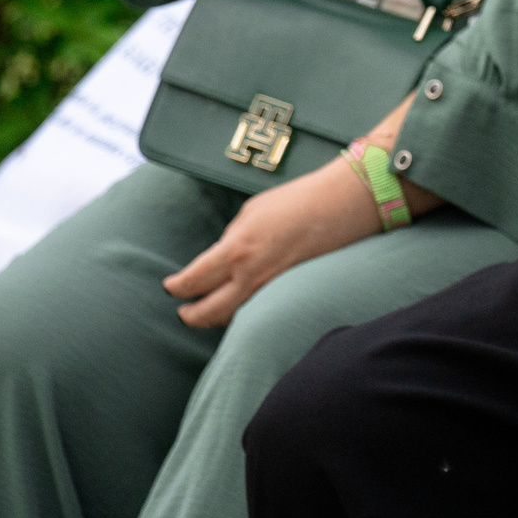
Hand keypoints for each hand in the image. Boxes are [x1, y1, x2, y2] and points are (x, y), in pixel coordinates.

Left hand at [164, 160, 378, 327]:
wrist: (346, 204)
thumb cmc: (299, 199)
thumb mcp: (252, 212)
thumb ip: (232, 238)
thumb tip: (223, 255)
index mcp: (236, 250)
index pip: (192, 281)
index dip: (176, 288)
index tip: (171, 287)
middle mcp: (252, 276)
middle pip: (208, 313)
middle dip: (191, 316)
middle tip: (184, 313)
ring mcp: (275, 289)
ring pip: (236, 317)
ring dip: (218, 316)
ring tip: (211, 312)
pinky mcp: (295, 293)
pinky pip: (262, 310)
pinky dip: (247, 312)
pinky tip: (244, 307)